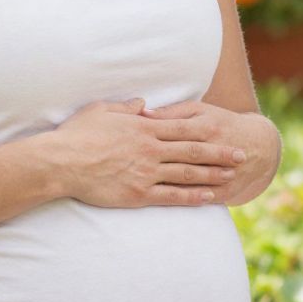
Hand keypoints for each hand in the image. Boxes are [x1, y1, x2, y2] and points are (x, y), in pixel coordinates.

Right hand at [50, 98, 248, 208]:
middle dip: (220, 154)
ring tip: (232, 177)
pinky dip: (192, 197)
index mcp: (144, 128)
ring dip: (213, 175)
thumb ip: (126, 107)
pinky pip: (172, 196)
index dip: (209, 134)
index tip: (227, 134)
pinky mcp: (139, 194)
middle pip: (194, 151)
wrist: (61, 162)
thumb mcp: (102, 110)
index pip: (184, 130)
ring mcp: (147, 173)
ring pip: (188, 174)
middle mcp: (151, 150)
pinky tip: (208, 198)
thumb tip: (143, 103)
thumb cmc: (77, 134)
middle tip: (241, 156)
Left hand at [141, 100, 280, 206]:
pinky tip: (169, 203)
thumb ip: (171, 113)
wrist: (259, 146)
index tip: (127, 139)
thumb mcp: (200, 111)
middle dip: (155, 160)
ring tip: (145, 185)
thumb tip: (142, 113)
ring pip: (192, 178)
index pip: (173, 130)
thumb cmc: (220, 123)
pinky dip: (188, 199)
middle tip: (128, 165)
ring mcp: (221, 170)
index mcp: (205, 125)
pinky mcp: (227, 189)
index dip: (149, 134)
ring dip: (168, 182)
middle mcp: (213, 148)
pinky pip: (204, 196)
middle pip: (180, 155)